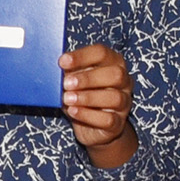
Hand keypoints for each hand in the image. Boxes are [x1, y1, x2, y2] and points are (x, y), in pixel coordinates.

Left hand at [61, 44, 135, 166]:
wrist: (92, 127)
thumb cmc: (82, 96)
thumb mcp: (74, 81)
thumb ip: (69, 72)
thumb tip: (55, 68)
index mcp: (113, 63)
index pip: (102, 53)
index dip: (82, 56)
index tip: (62, 62)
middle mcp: (124, 81)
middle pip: (115, 74)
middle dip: (88, 78)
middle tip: (66, 83)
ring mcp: (124, 103)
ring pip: (115, 97)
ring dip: (88, 97)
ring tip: (67, 99)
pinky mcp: (118, 124)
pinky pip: (108, 119)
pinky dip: (88, 115)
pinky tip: (73, 111)